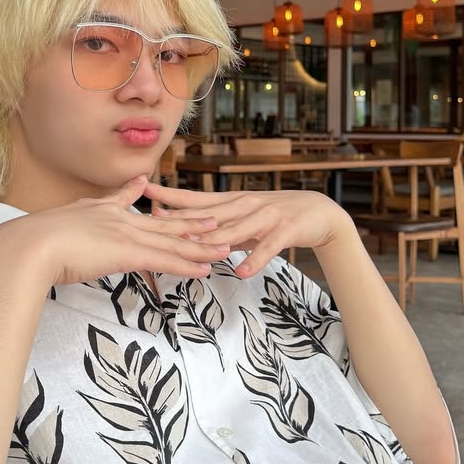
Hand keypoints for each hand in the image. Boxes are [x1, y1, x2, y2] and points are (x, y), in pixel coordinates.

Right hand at [0, 176, 231, 288]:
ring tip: (224, 248)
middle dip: (194, 225)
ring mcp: (125, 235)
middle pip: (165, 223)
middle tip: (219, 223)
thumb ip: (71, 220)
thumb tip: (79, 212)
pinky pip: (164, 261)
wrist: (31, 245)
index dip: (161, 210)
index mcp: (103, 211)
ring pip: (171, 242)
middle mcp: (120, 219)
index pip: (138, 209)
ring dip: (200, 247)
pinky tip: (204, 270)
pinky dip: (186, 265)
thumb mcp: (60, 222)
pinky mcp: (127, 254)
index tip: (178, 206)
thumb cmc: (36, 240)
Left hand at [143, 180, 354, 278]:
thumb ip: (219, 224)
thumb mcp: (244, 218)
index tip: (144, 191)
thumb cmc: (275, 216)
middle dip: (182, 215)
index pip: (196, 198)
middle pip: (209, 212)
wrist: (319, 212)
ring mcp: (266, 217)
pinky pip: (268, 248)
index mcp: (233, 201)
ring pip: (235, 229)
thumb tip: (183, 231)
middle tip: (154, 218)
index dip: (170, 196)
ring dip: (213, 239)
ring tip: (192, 248)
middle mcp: (246, 205)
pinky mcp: (285, 231)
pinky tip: (241, 272)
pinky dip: (255, 260)